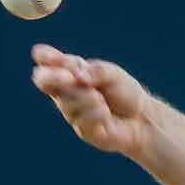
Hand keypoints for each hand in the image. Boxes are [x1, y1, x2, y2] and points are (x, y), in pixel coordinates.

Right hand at [31, 44, 150, 157]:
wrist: (142, 119)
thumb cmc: (125, 93)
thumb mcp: (114, 75)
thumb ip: (97, 71)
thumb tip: (79, 75)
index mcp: (71, 72)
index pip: (49, 62)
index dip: (44, 57)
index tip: (41, 54)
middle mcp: (66, 91)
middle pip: (44, 81)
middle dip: (53, 77)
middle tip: (69, 77)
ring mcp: (71, 111)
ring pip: (66, 101)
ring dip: (87, 98)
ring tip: (102, 99)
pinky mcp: (81, 130)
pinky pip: (81, 119)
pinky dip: (97, 114)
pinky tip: (106, 114)